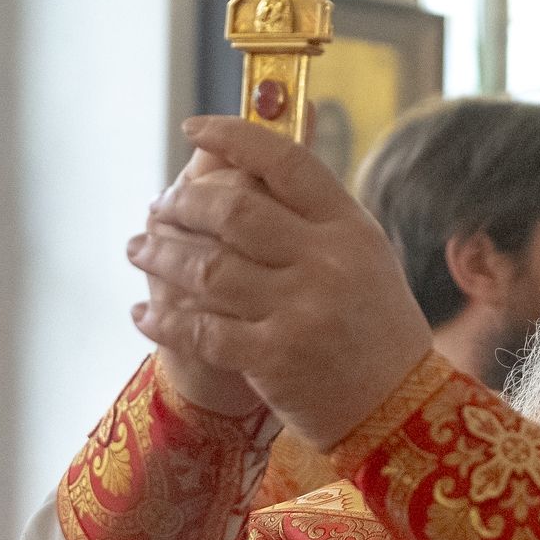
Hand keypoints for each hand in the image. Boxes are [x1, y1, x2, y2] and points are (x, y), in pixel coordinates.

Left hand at [129, 117, 433, 449]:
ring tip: (139, 248)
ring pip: (207, 267)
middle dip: (181, 204)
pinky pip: (200, 329)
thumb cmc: (376, 329)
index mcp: (350, 228)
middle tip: (158, 207)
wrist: (401, 411)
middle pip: (233, 209)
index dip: (233, 136)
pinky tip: (144, 313)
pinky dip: (164, 319)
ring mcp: (300, 310)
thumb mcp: (365, 258)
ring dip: (160, 256)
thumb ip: (315, 214)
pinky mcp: (274, 358)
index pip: (286, 161)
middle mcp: (326, 262)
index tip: (194, 129)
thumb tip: (252, 161)